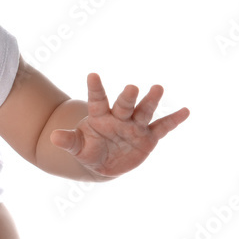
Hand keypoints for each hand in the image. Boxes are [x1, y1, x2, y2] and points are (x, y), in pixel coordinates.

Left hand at [50, 73, 188, 177]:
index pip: (96, 100)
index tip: (92, 75)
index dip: (95, 88)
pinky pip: (162, 128)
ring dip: (150, 101)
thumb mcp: (77, 148)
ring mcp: (135, 126)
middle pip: (124, 105)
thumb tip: (53, 137)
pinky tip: (185, 111)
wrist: (104, 163)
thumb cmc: (88, 150)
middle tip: (131, 88)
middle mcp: (119, 118)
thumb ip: (68, 141)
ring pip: (143, 111)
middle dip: (127, 97)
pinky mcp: (148, 137)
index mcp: (99, 117)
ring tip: (158, 88)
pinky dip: (173, 120)